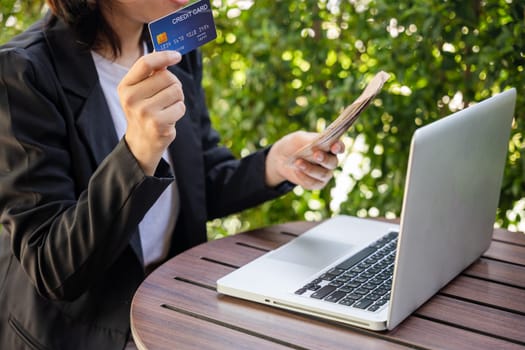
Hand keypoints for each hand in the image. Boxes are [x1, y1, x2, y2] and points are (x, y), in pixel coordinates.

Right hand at [118, 51, 185, 174]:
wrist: (141, 142)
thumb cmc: (143, 110)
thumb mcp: (139, 91)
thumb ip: (151, 74)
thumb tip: (168, 55)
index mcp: (125, 87)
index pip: (145, 63)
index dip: (164, 56)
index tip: (177, 56)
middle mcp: (132, 99)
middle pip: (167, 77)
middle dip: (173, 84)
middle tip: (168, 95)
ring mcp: (145, 113)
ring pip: (176, 91)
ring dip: (177, 98)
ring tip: (167, 107)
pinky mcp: (159, 125)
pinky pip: (180, 107)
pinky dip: (179, 111)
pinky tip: (169, 117)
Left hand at [265, 131, 344, 189]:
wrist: (281, 159)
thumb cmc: (293, 145)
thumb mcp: (299, 138)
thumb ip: (310, 140)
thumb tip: (318, 144)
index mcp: (329, 146)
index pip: (338, 147)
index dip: (338, 147)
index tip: (334, 147)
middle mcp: (329, 160)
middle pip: (333, 162)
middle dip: (325, 159)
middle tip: (316, 154)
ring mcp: (324, 173)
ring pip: (323, 174)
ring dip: (310, 169)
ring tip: (298, 163)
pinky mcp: (317, 183)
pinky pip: (314, 183)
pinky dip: (304, 177)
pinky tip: (296, 171)